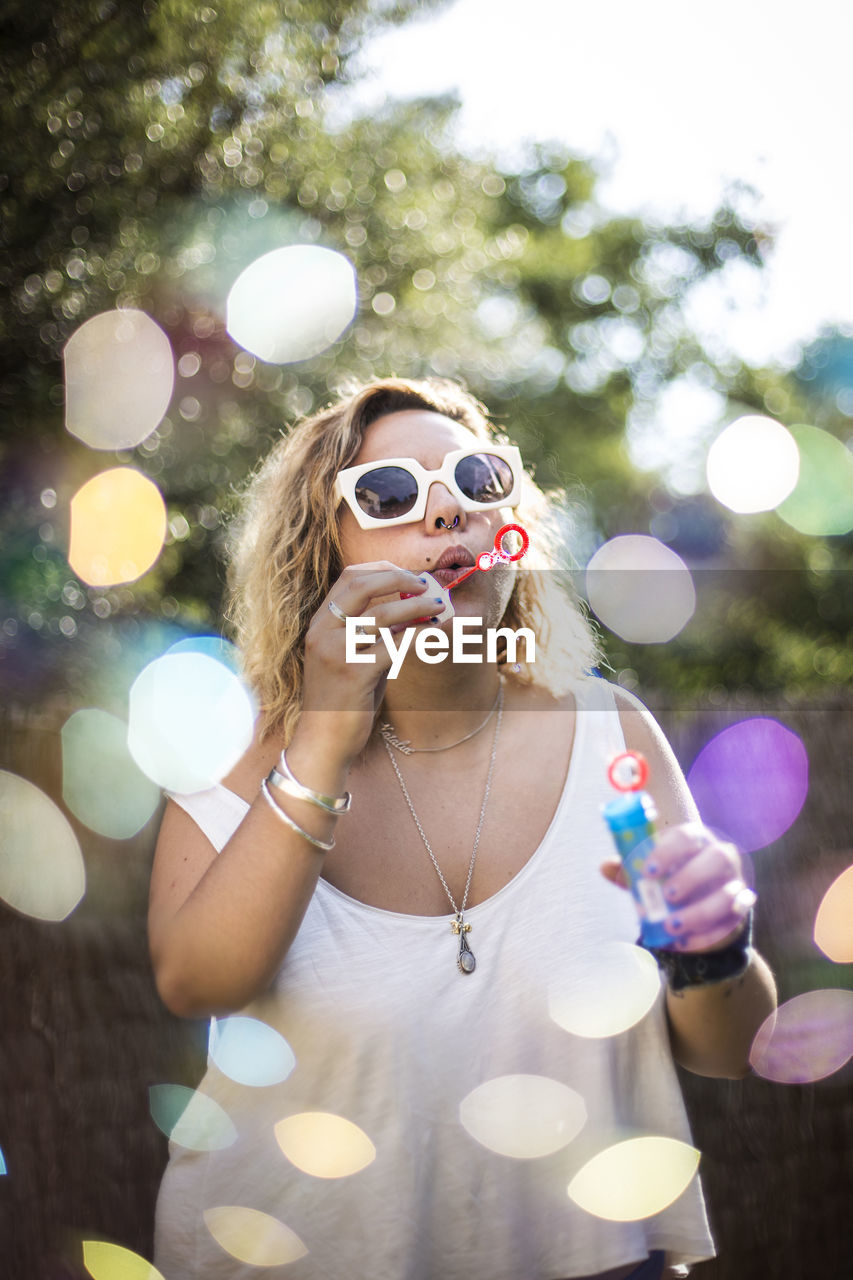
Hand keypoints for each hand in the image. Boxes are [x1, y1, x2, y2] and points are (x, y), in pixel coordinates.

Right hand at [299, 561, 432, 761]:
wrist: (323, 742)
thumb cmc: (342, 701)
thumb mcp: (350, 659)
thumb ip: (372, 634)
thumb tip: (411, 610)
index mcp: (319, 625)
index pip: (349, 579)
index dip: (381, 570)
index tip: (407, 575)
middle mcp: (323, 633)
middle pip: (362, 585)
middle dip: (399, 579)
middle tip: (425, 584)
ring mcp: (336, 652)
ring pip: (383, 615)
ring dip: (417, 606)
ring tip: (438, 606)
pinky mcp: (354, 674)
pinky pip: (396, 645)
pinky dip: (419, 634)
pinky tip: (433, 633)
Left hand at [600, 822, 755, 951]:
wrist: (699, 906)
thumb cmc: (670, 880)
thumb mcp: (650, 874)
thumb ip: (630, 870)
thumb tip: (604, 867)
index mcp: (696, 840)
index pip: (687, 836)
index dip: (668, 852)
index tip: (647, 871)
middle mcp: (721, 857)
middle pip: (718, 858)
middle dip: (692, 877)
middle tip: (667, 895)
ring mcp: (735, 884)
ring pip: (729, 895)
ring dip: (699, 912)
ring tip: (671, 925)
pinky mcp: (739, 912)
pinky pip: (730, 924)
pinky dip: (705, 935)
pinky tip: (683, 942)